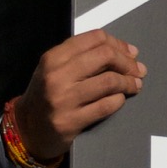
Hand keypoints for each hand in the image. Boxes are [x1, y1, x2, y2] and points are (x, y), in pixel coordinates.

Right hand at [13, 30, 145, 160]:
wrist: (27, 128)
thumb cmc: (47, 94)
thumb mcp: (56, 68)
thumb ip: (84, 56)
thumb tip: (127, 52)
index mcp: (54, 57)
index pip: (95, 38)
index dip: (118, 44)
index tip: (131, 53)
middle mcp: (57, 75)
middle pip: (105, 56)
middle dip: (127, 62)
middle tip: (138, 70)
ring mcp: (63, 99)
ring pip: (109, 81)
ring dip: (128, 82)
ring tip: (135, 85)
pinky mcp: (71, 121)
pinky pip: (105, 106)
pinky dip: (118, 100)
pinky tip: (120, 99)